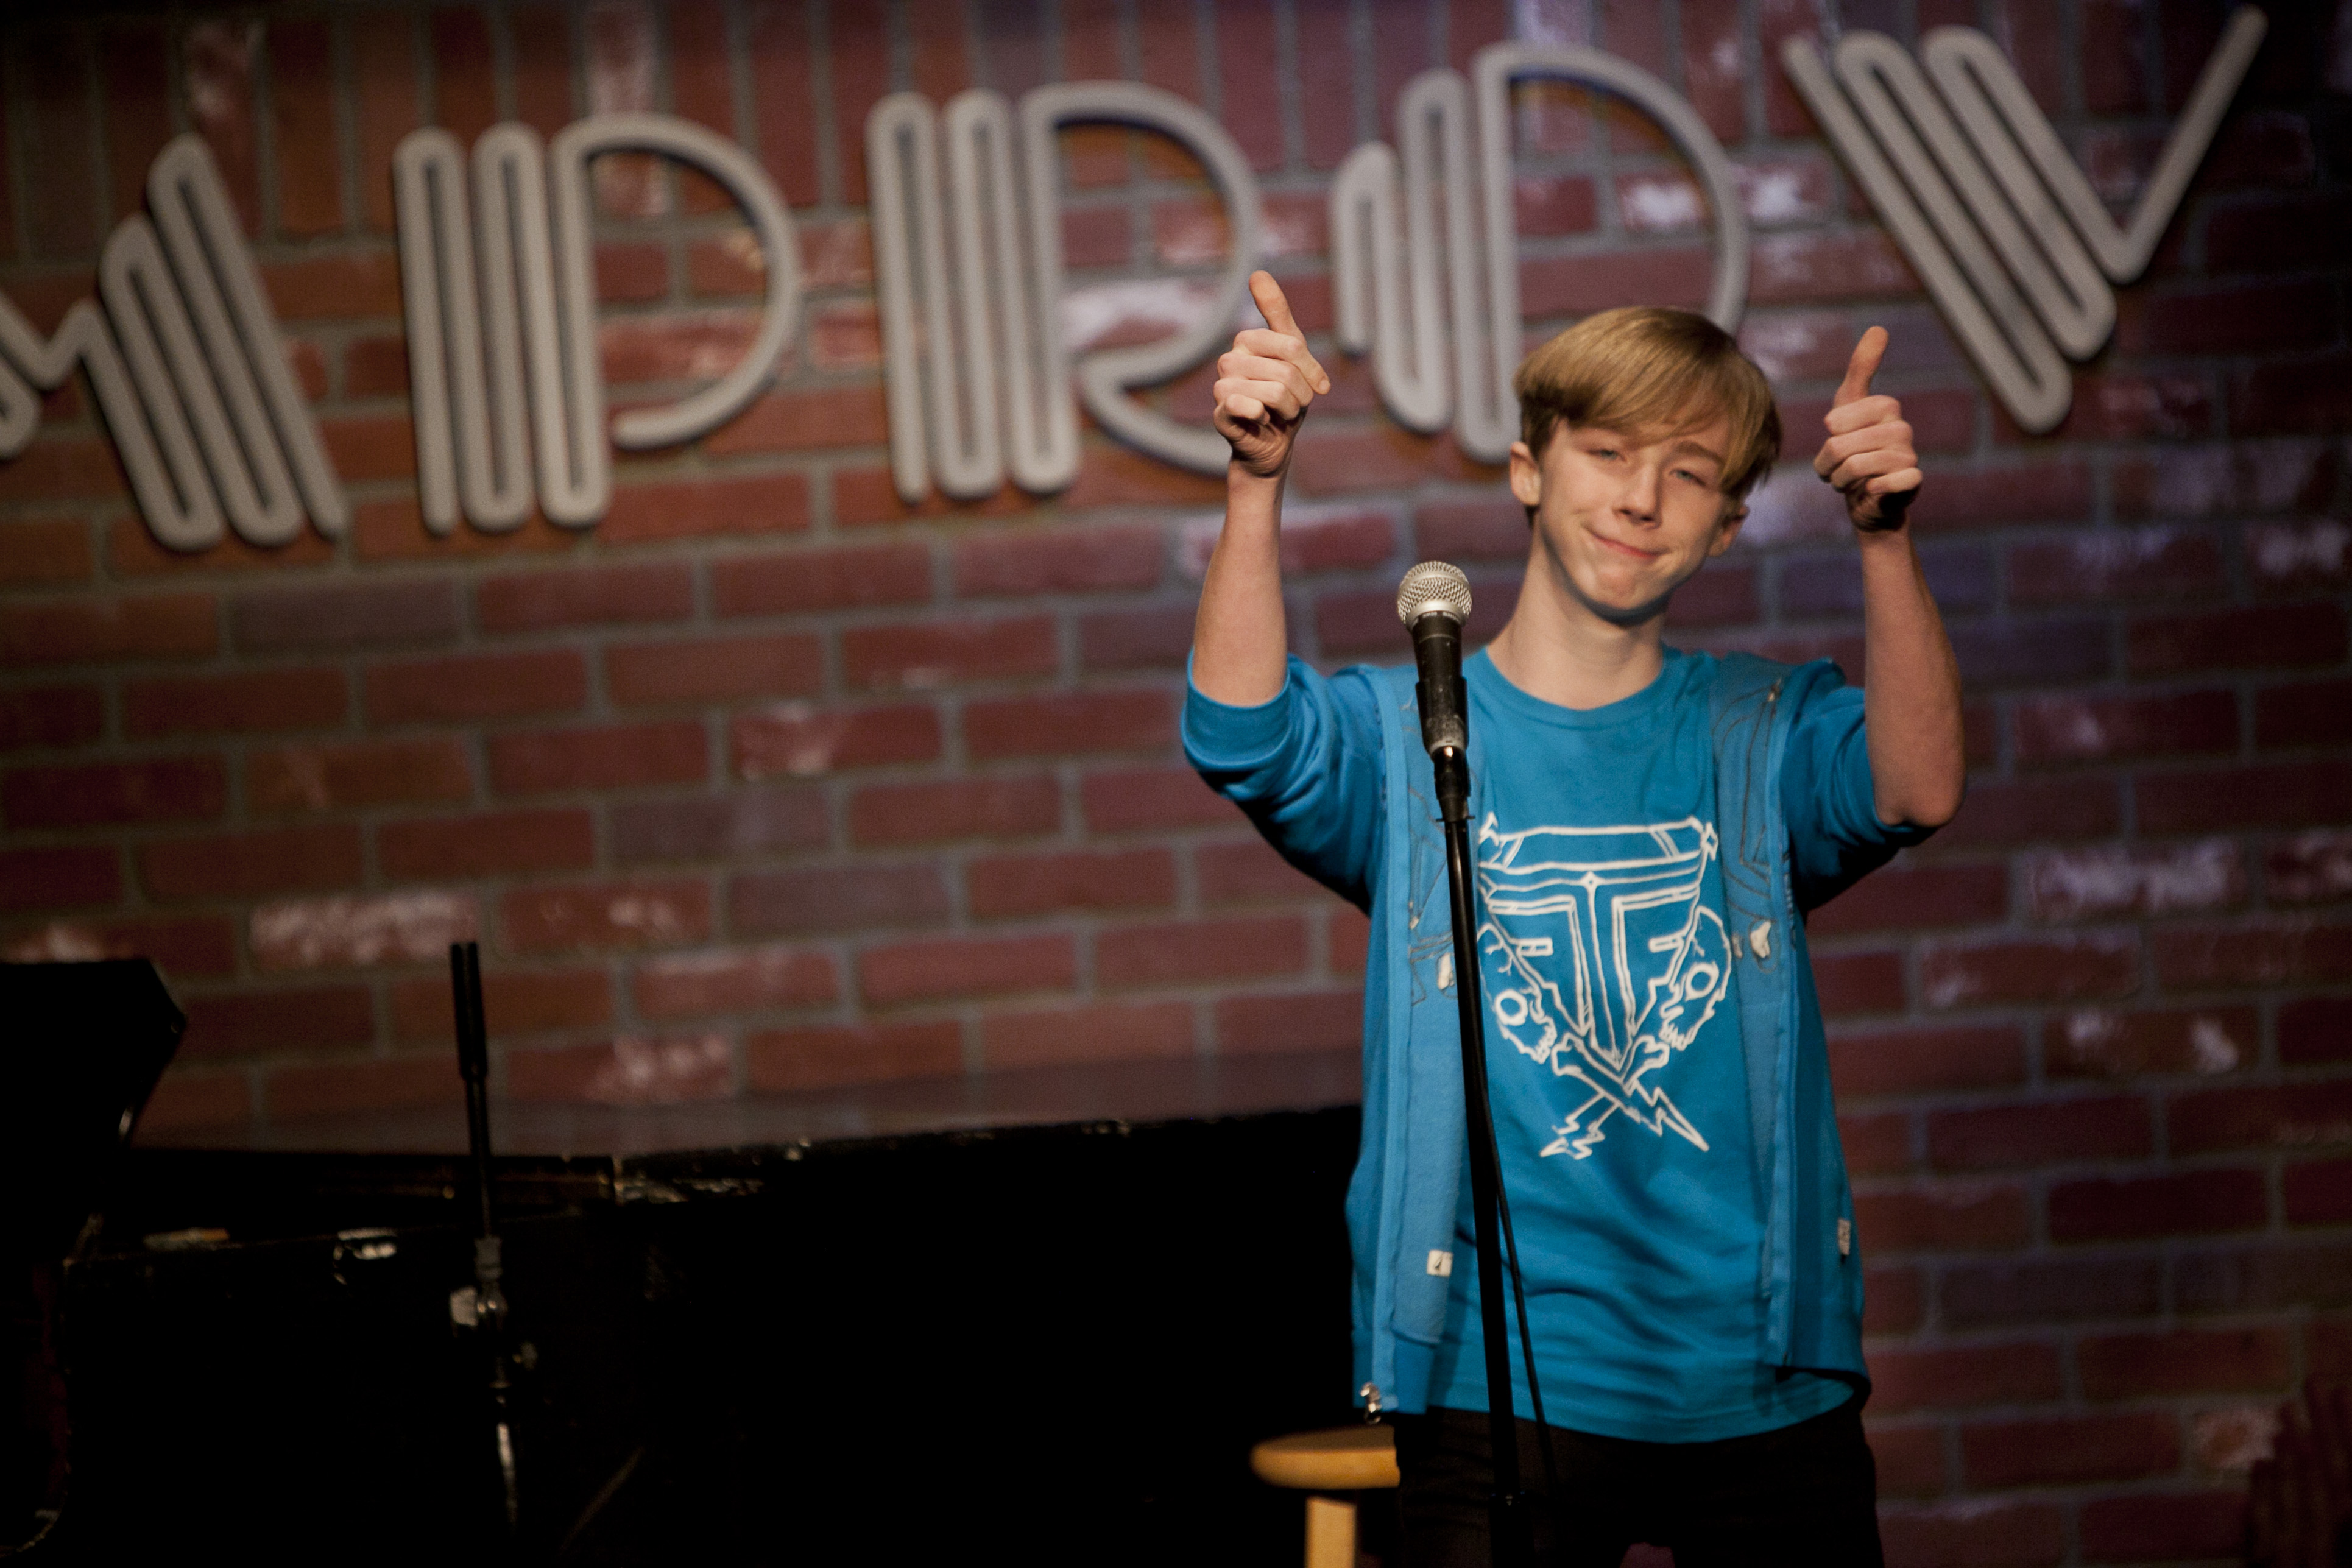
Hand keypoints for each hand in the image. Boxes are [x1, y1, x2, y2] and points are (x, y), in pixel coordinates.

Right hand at [1213, 271, 1330, 479]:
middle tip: (1294, 405)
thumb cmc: (1286, 398)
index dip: (1310, 369)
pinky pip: (1247, 405)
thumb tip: (1257, 273)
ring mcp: (1222, 386)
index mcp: (1249, 341)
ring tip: (1280, 415)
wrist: (1272, 446)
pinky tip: (1261, 421)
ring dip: (1289, 410)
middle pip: (1286, 369)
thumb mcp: (1293, 354)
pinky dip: (1264, 418)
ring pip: (1275, 390)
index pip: (1291, 345)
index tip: (1317, 386)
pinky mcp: (1220, 413)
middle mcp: (1231, 359)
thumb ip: (1278, 314)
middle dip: (1302, 394)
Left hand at [1814, 326, 1920, 531]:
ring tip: (1848, 481)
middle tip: (1837, 470)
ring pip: (1857, 466)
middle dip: (1829, 463)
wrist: (1865, 502)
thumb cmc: (1852, 451)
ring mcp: (1909, 456)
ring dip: (1841, 480)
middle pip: (1843, 445)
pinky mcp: (1912, 482)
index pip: (1837, 421)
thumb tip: (1879, 327)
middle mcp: (1902, 428)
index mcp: (1885, 407)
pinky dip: (1871, 491)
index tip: (1834, 441)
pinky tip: (1871, 492)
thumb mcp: (1847, 407)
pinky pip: (1888, 483)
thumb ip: (1860, 370)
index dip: (1827, 438)